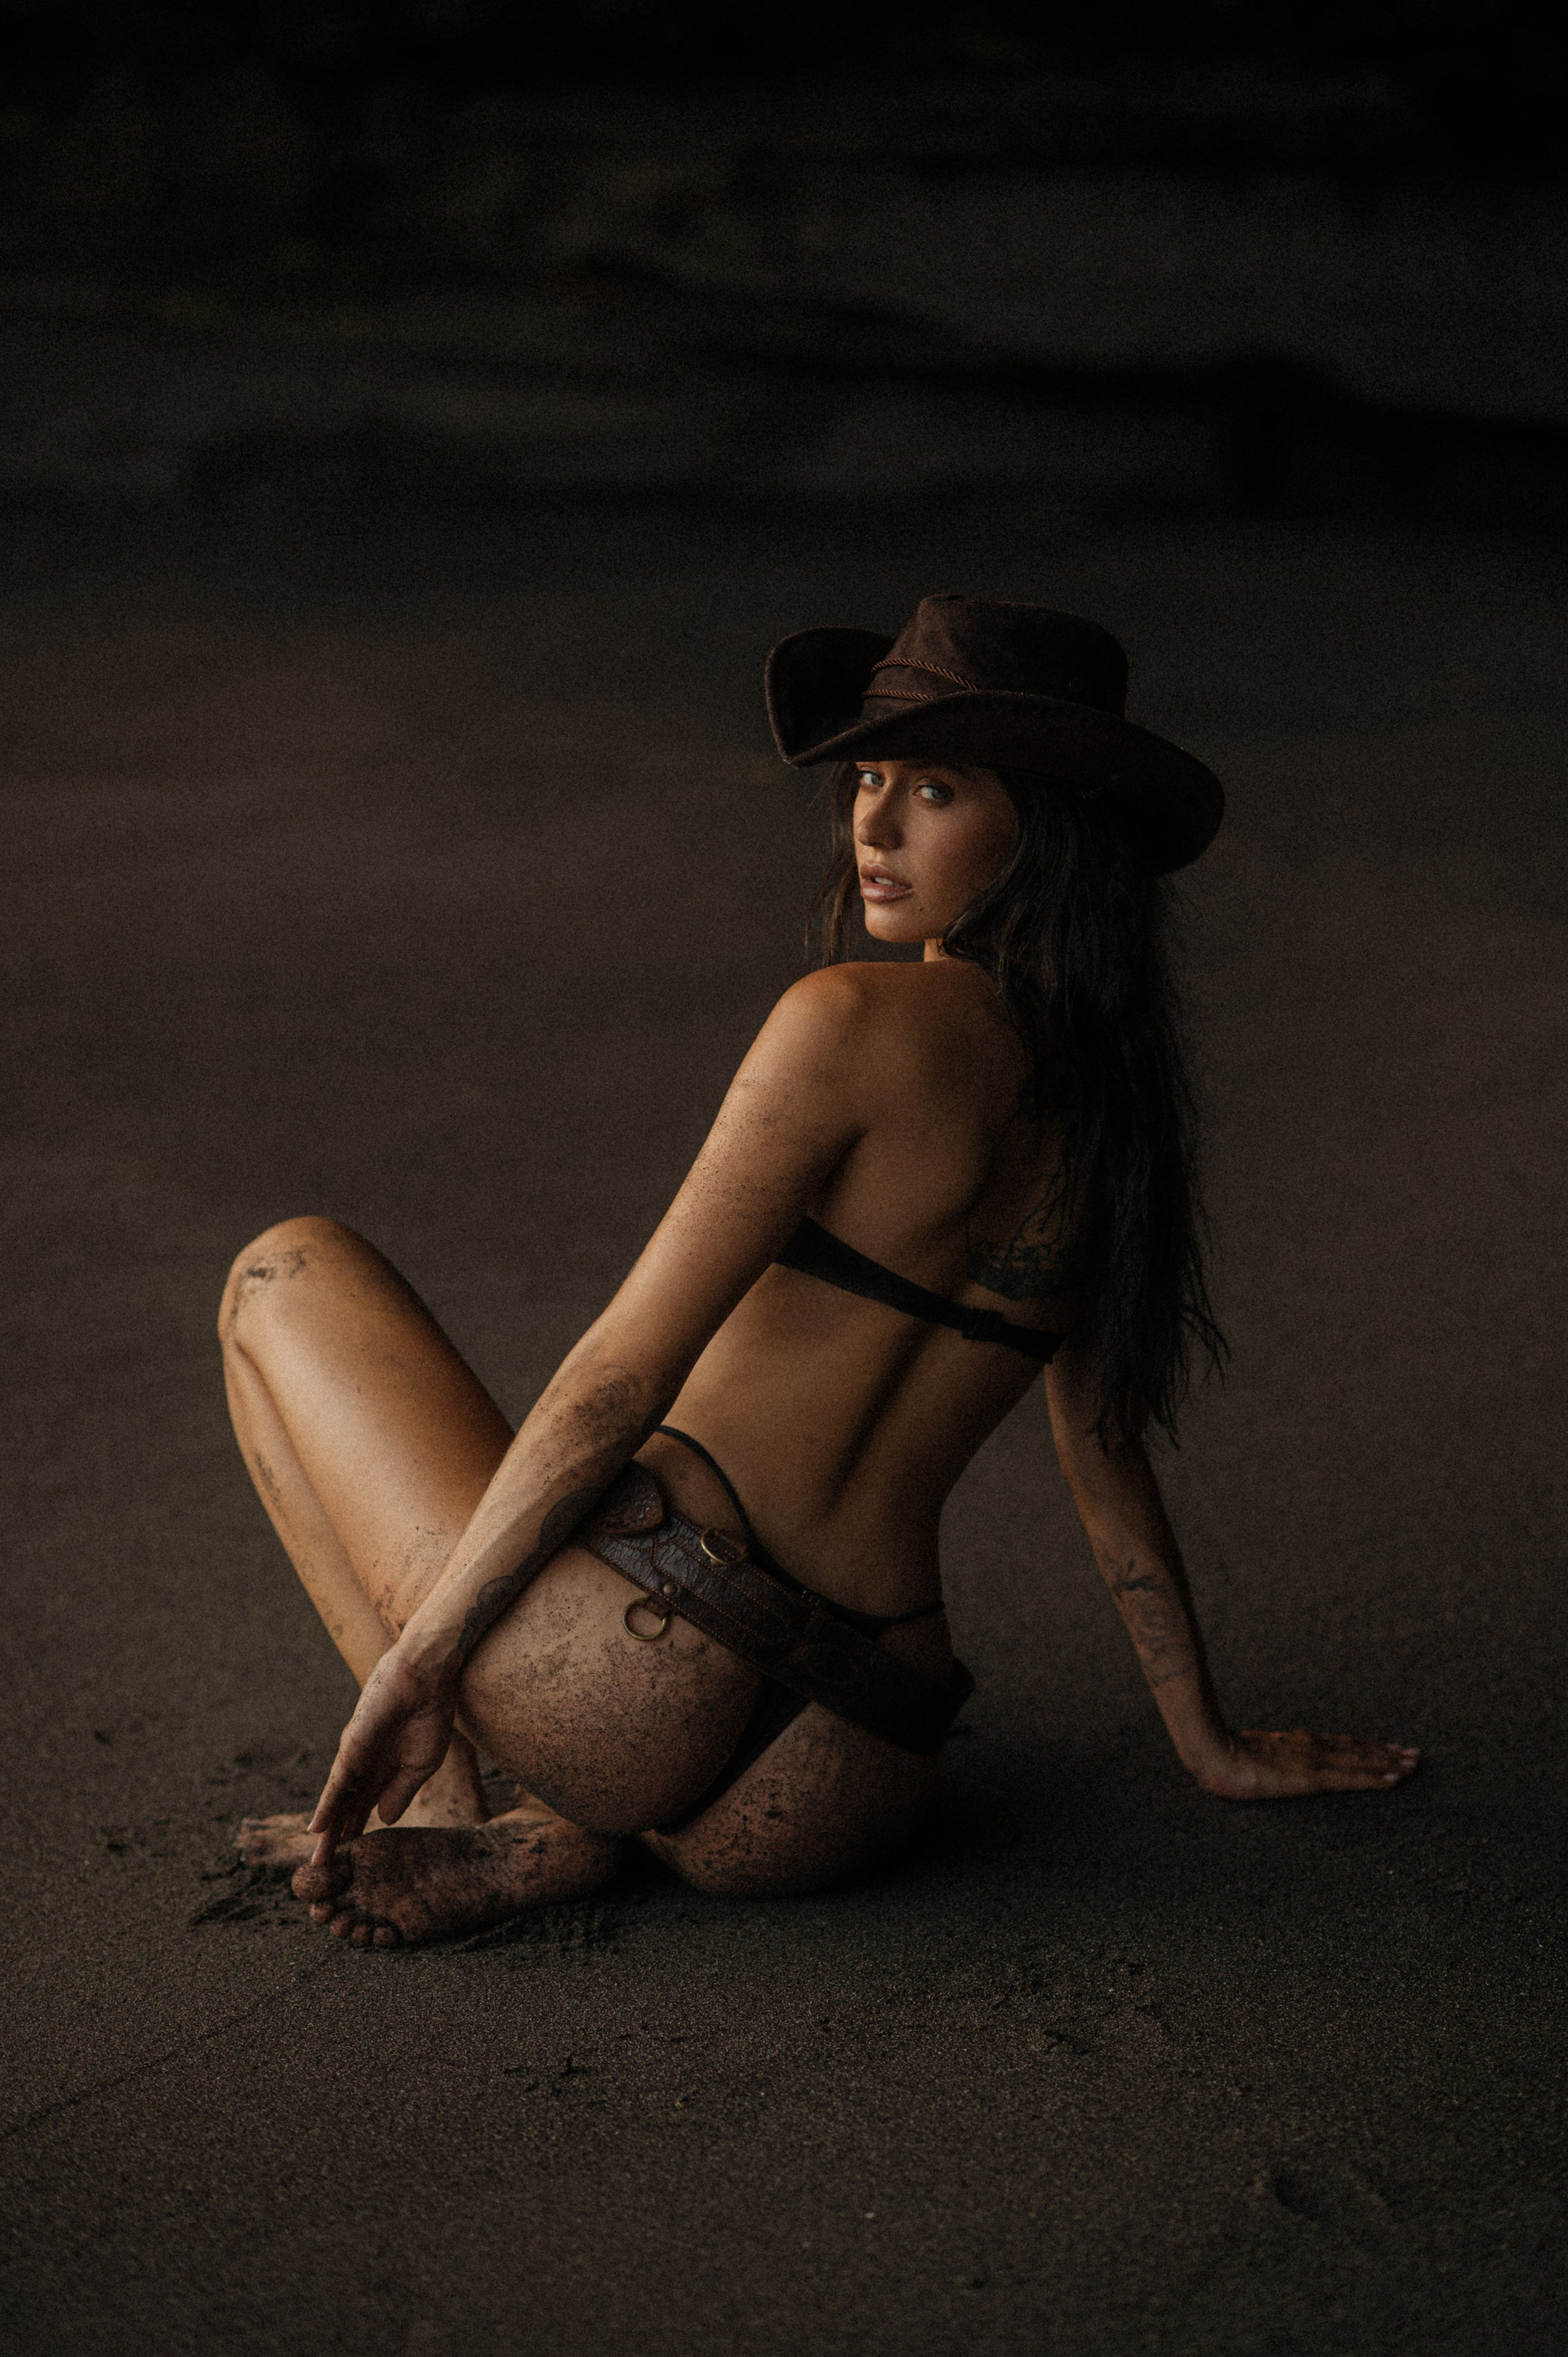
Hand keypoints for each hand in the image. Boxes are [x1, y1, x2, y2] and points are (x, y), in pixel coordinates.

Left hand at [307, 1641, 456, 1866]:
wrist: (429, 1678)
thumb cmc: (430, 1714)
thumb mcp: (422, 1764)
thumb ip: (401, 1792)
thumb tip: (382, 1821)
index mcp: (385, 1772)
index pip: (364, 1810)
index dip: (357, 1835)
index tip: (349, 1864)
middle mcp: (365, 1768)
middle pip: (346, 1811)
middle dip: (336, 1840)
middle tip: (325, 1872)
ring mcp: (356, 1758)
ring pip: (336, 1802)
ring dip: (326, 1831)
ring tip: (318, 1861)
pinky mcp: (352, 1747)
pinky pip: (337, 1783)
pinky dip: (326, 1806)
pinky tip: (317, 1827)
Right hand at [1189, 1726, 1419, 1800]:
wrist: (1212, 1752)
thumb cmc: (1224, 1757)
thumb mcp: (1253, 1755)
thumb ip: (1270, 1758)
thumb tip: (1272, 1763)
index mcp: (1299, 1744)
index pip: (1342, 1744)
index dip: (1368, 1747)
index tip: (1391, 1748)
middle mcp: (1312, 1747)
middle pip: (1358, 1749)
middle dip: (1388, 1753)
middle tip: (1416, 1755)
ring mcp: (1313, 1761)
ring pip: (1360, 1760)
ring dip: (1389, 1762)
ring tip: (1412, 1765)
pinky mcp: (1309, 1778)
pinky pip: (1350, 1779)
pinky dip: (1374, 1778)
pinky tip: (1393, 1780)